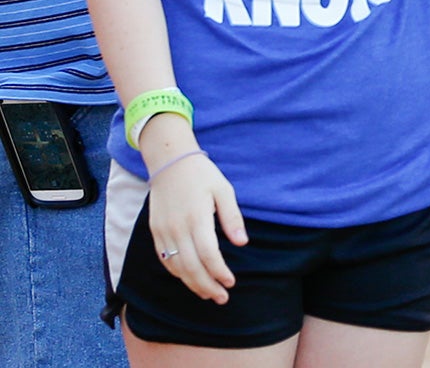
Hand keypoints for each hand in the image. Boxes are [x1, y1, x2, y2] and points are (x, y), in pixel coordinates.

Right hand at [147, 154, 246, 304]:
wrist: (169, 163)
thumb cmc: (202, 175)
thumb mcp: (224, 190)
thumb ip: (232, 218)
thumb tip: (242, 243)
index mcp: (196, 218)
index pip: (208, 255)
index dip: (219, 272)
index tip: (231, 282)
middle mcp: (177, 229)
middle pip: (191, 267)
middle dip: (207, 286)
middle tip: (222, 297)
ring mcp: (163, 232)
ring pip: (176, 267)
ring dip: (192, 284)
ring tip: (208, 293)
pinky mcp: (155, 232)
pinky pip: (165, 259)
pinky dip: (177, 273)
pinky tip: (189, 279)